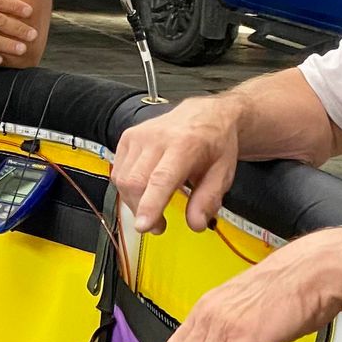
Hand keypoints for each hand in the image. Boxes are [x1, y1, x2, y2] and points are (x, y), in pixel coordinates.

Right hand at [113, 95, 243, 233]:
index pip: (161, 178)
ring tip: (153, 206)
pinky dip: (128, 188)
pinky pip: (118, 172)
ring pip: (122, 180)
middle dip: (142, 210)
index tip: (144, 225)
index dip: (150, 205)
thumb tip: (195, 223)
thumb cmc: (214, 142)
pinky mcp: (127, 138)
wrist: (204, 116)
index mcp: (185, 144)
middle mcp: (157, 137)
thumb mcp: (223, 172)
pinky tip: (144, 189)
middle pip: (135, 182)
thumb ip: (208, 199)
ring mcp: (139, 136)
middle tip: (158, 225)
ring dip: (134, 201)